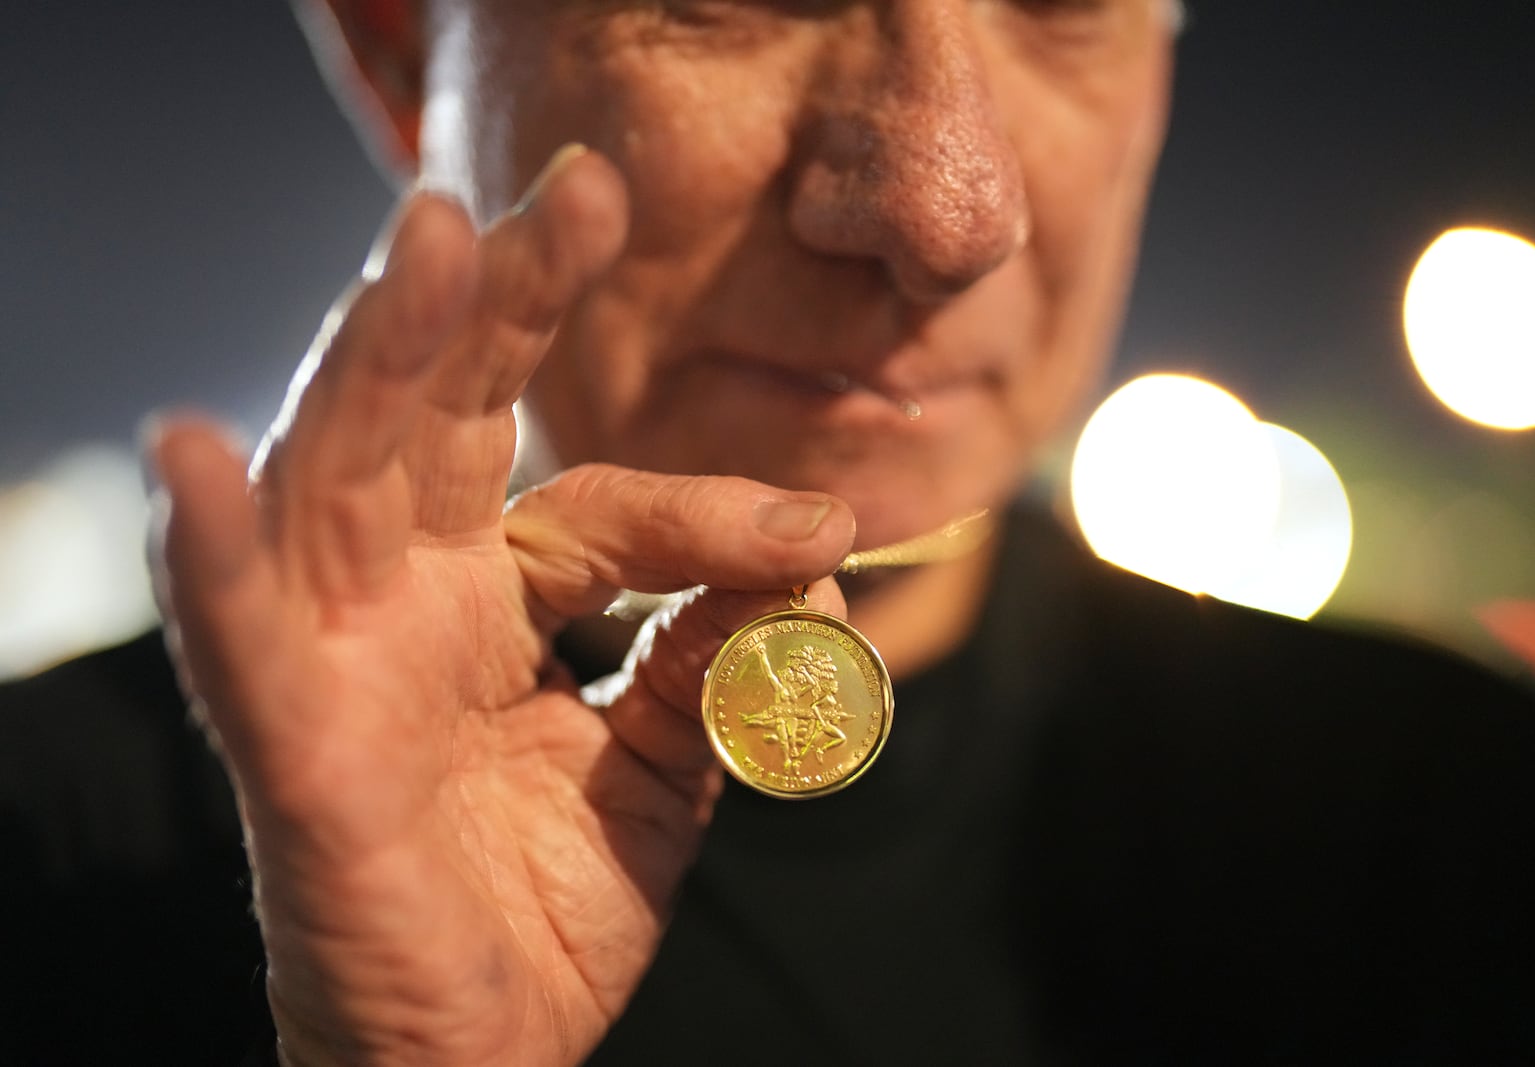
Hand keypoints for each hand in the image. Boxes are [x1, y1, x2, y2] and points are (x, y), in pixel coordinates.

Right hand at [147, 147, 854, 1065]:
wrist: (481, 1064)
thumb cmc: (543, 910)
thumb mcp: (668, 765)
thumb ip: (724, 653)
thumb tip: (811, 546)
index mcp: (482, 600)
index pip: (587, 505)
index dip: (705, 504)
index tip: (823, 520)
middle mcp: (398, 606)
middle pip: (433, 420)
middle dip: (496, 301)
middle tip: (578, 192)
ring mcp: (335, 665)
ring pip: (339, 480)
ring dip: (376, 359)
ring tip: (425, 244)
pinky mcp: (292, 754)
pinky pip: (239, 644)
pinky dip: (213, 556)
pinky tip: (194, 455)